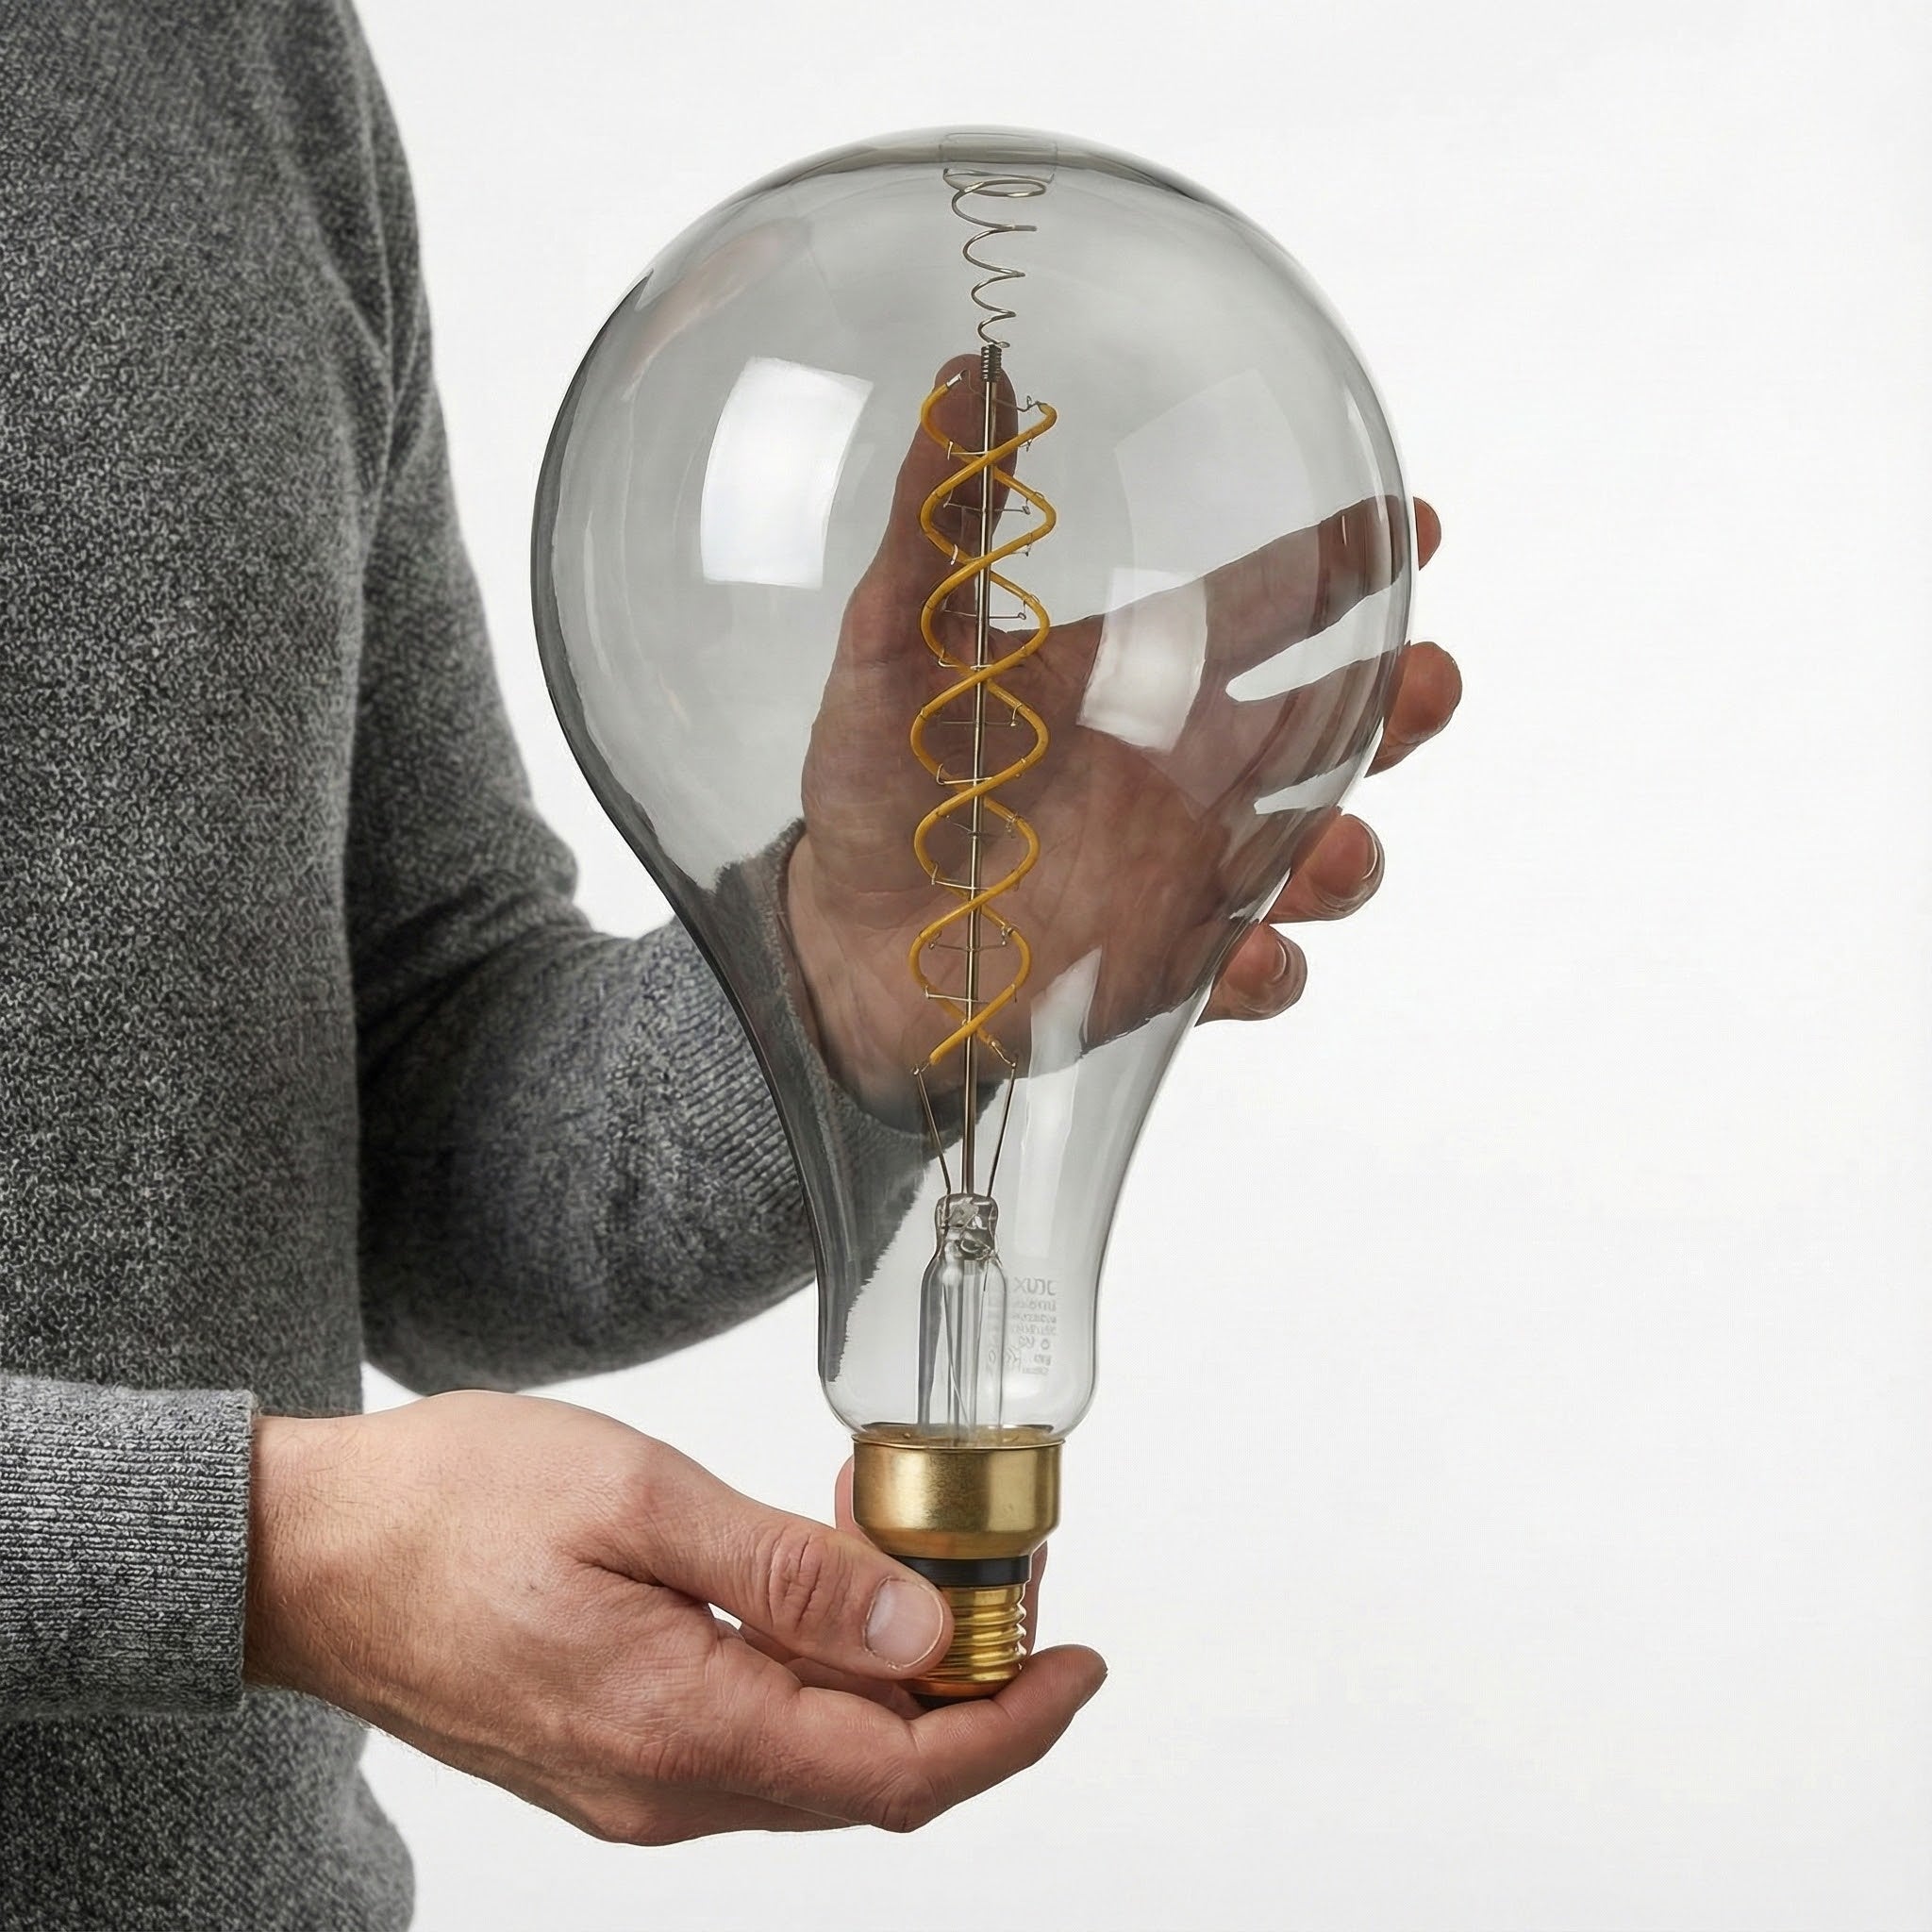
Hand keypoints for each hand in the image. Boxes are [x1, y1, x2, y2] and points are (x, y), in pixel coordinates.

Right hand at [245, 1392, 1105, 1841]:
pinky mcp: (612, 1755)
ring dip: (890, 1678)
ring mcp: (635, 1786)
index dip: (1011, 1725)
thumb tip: (915, 1625)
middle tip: (1007, 1582)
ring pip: (816, 1759)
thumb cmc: (452, 1506)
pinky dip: (819, 1673)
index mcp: (683, 1730)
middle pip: (871, 1775)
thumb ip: (788, 1575)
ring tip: (916, 1558)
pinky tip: (819, 1582)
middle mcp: (666, 1790)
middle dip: (966, 1692)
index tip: (1080, 1662)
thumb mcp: (639, 1499)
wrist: (309, 1555)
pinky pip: (754, 1739)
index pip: (900, 1773)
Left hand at [787, 355, 1459, 1115]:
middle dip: (1397, 704)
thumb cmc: (877, 787)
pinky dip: (1270, 969)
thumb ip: (939, 524)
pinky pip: (1253, 972)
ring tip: (1330, 848)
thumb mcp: (893, 646)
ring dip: (1347, 850)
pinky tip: (1250, 960)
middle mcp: (1186, 770)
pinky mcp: (1172, 968)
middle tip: (1427, 682)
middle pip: (1332, 727)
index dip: (1344, 565)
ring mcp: (1190, 872)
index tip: (1419, 523)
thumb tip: (968, 373)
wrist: (849, 945)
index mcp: (1139, 680)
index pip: (1264, 607)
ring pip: (1317, 853)